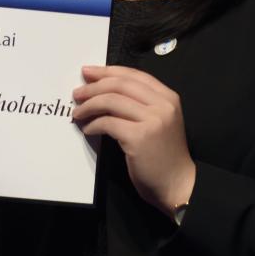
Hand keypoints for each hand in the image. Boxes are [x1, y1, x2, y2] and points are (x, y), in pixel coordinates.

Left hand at [72, 65, 195, 218]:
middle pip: (120, 85)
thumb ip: (140, 104)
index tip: (88, 72)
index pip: (134, 74)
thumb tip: (103, 90)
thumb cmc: (164, 155)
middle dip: (94, 86)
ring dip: (89, 105)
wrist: (178, 184)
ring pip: (111, 101)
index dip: (108, 71)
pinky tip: (88, 130)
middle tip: (77, 94)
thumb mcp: (159, 121)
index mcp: (168, 97)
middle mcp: (162, 105)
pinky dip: (93, 125)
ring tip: (78, 113)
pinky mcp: (139, 137)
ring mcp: (152, 120)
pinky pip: (108, 123)